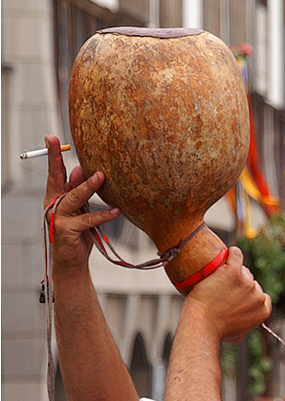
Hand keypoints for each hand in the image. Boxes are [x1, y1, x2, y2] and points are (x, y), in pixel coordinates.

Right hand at [43, 135, 119, 276]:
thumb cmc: (78, 235)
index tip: (51, 137)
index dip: (53, 156)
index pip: (55, 173)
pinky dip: (102, 215)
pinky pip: (87, 220)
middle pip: (58, 179)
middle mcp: (53, 205)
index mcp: (55, 197)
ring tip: (102, 176)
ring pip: (74, 198)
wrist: (72, 263)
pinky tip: (116, 210)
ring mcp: (58, 218)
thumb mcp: (80, 210)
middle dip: (59, 160)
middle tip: (64, 144)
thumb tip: (81, 169)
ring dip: (88, 187)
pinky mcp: (66, 231)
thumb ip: (79, 192)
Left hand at [183, 246, 271, 342]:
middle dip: (239, 285)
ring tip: (216, 281)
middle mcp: (258, 295)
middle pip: (251, 282)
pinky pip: (235, 255)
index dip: (249, 296)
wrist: (201, 325)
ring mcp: (246, 282)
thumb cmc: (216, 332)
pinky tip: (226, 254)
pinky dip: (232, 253)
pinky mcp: (232, 271)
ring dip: (232, 273)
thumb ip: (245, 326)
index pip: (262, 296)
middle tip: (220, 291)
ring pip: (242, 270)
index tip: (236, 297)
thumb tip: (244, 326)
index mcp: (263, 310)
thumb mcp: (237, 336)